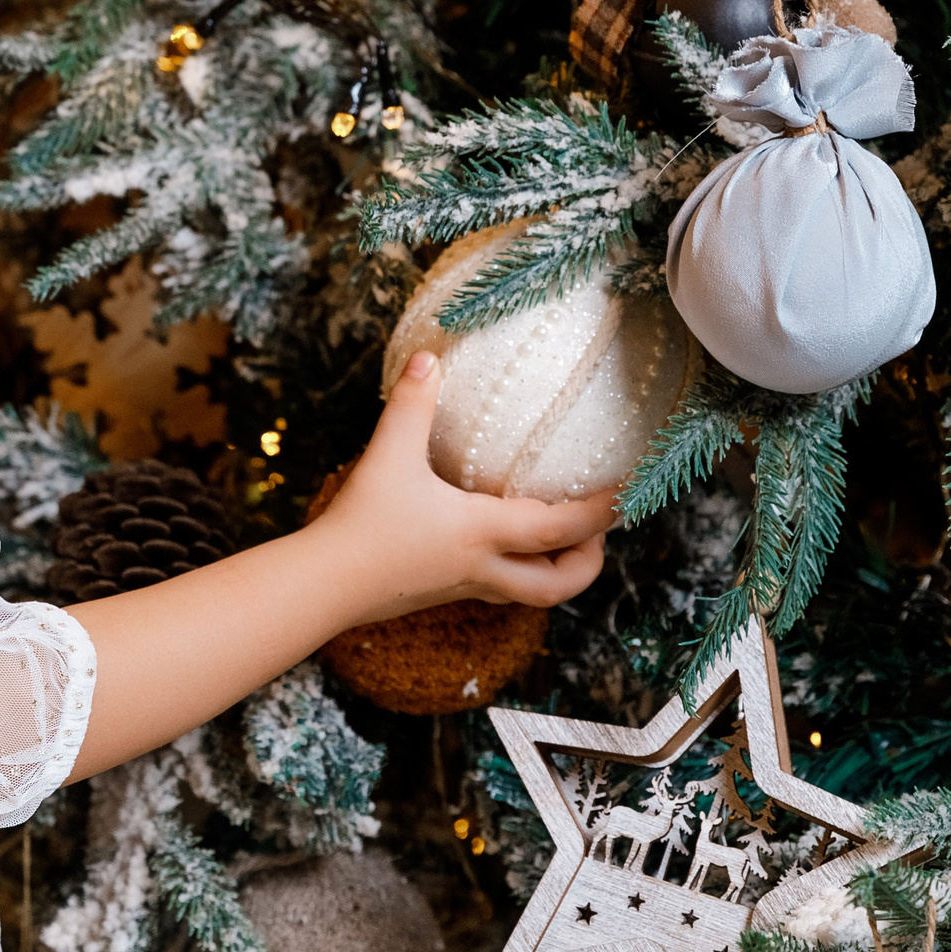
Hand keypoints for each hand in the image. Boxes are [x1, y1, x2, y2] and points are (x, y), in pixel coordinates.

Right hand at [308, 349, 614, 625]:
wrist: (322, 586)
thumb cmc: (360, 524)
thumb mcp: (387, 457)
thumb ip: (411, 404)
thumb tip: (429, 357)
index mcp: (481, 532)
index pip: (559, 528)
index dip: (600, 513)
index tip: (628, 492)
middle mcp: (482, 567)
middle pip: (558, 584)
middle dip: (589, 560)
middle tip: (596, 527)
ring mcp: (463, 585)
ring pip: (531, 593)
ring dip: (557, 570)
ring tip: (559, 534)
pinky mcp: (442, 591)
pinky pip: (498, 586)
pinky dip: (518, 568)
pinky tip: (501, 540)